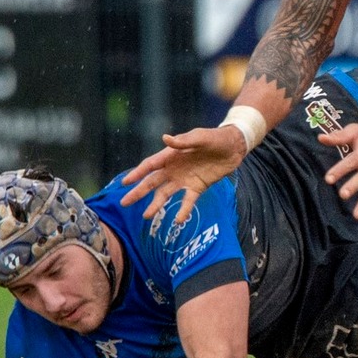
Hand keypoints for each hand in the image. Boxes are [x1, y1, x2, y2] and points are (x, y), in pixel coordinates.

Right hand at [122, 124, 247, 226]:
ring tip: (146, 216)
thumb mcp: (200, 137)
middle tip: (124, 203)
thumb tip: (165, 139)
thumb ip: (184, 141)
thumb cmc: (215, 138)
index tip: (124, 183)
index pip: (150, 165)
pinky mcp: (197, 187)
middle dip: (138, 192)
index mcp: (171, 155)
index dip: (137, 174)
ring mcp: (184, 179)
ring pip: (165, 194)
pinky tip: (178, 220)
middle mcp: (174, 169)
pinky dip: (183, 210)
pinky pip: (188, 201)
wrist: (234, 147)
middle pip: (152, 182)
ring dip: (156, 204)